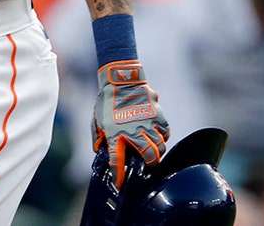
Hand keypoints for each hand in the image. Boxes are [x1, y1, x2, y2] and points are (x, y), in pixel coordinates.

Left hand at [92, 59, 168, 188]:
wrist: (120, 80)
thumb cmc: (107, 101)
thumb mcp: (97, 120)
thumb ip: (97, 137)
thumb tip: (99, 150)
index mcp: (116, 134)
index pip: (117, 161)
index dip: (118, 175)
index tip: (119, 183)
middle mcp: (133, 131)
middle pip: (149, 157)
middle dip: (150, 166)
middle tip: (148, 167)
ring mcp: (147, 123)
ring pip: (160, 147)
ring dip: (158, 152)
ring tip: (154, 152)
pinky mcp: (157, 115)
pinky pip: (166, 131)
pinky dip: (164, 136)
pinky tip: (159, 136)